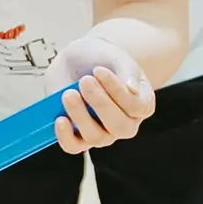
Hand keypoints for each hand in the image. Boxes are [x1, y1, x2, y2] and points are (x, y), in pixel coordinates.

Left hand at [47, 36, 158, 152]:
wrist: (78, 60)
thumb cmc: (102, 59)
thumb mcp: (116, 57)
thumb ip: (127, 70)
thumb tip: (132, 89)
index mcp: (142, 104)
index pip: (136, 107)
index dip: (117, 91)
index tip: (98, 70)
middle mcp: (125, 123)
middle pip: (119, 127)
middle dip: (100, 104)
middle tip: (85, 81)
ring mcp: (103, 133)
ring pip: (96, 137)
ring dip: (80, 115)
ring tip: (69, 93)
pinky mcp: (79, 136)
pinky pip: (74, 147)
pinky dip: (65, 136)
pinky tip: (60, 119)